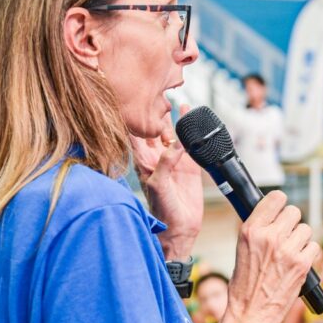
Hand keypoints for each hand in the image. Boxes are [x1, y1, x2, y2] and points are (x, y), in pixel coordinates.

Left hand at [130, 105, 203, 261]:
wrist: (179, 228)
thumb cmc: (162, 210)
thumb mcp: (159, 185)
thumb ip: (165, 163)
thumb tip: (175, 144)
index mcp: (143, 162)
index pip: (134, 135)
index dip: (133, 118)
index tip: (133, 99)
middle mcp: (156, 158)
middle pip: (152, 129)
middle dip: (152, 113)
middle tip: (155, 93)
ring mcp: (172, 160)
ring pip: (170, 132)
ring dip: (170, 117)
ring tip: (171, 98)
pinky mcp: (188, 165)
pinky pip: (188, 141)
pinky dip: (188, 126)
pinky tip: (188, 111)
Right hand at [226, 191, 319, 322]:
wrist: (251, 314)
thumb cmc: (244, 286)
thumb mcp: (242, 249)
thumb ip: (258, 230)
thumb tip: (273, 214)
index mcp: (251, 230)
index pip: (276, 198)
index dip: (280, 203)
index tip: (280, 210)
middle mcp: (270, 237)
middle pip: (294, 211)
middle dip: (291, 223)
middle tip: (285, 236)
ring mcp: (288, 250)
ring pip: (306, 229)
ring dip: (301, 239)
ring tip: (289, 253)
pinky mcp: (302, 264)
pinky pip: (314, 246)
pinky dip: (308, 254)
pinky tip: (297, 263)